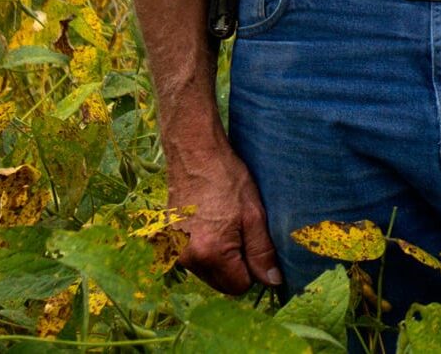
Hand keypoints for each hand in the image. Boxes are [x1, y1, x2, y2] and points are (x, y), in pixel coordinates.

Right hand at [167, 141, 282, 293]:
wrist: (194, 154)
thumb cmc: (227, 179)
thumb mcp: (254, 214)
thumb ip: (262, 252)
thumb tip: (272, 281)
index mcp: (210, 254)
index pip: (239, 286)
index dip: (253, 270)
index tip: (257, 245)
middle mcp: (187, 259)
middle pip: (221, 283)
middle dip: (237, 266)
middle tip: (243, 232)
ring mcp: (174, 251)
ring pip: (208, 272)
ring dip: (221, 258)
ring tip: (227, 224)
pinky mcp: (168, 242)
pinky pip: (195, 259)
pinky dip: (206, 248)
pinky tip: (212, 223)